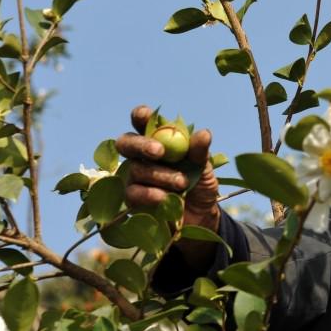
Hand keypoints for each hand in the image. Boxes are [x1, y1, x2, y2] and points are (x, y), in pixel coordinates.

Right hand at [116, 105, 220, 231]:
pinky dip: (150, 194)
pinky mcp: (132, 199)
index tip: (145, 115)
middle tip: (158, 152)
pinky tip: (165, 197)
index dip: (140, 116)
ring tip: (182, 183)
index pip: (143, 123)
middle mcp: (141, 157)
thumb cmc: (200, 184)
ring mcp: (134, 177)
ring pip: (136, 169)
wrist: (201, 216)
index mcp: (159, 141)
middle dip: (140, 145)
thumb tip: (203, 134)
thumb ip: (200, 152)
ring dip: (160, 175)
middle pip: (126, 143)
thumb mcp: (205, 168)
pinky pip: (133, 192)